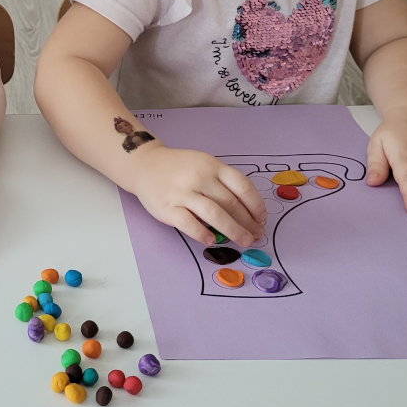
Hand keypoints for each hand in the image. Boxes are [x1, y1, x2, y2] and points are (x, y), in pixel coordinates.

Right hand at [131, 145, 266, 246]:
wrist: (145, 164)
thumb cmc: (180, 168)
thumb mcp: (204, 164)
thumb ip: (222, 183)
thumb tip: (247, 213)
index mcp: (212, 166)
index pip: (242, 186)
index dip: (256, 205)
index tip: (262, 219)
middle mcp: (199, 178)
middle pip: (231, 203)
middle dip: (248, 223)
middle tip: (256, 236)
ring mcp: (183, 193)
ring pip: (214, 214)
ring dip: (233, 231)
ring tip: (243, 241)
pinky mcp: (168, 208)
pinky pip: (189, 223)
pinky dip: (203, 233)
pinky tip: (212, 240)